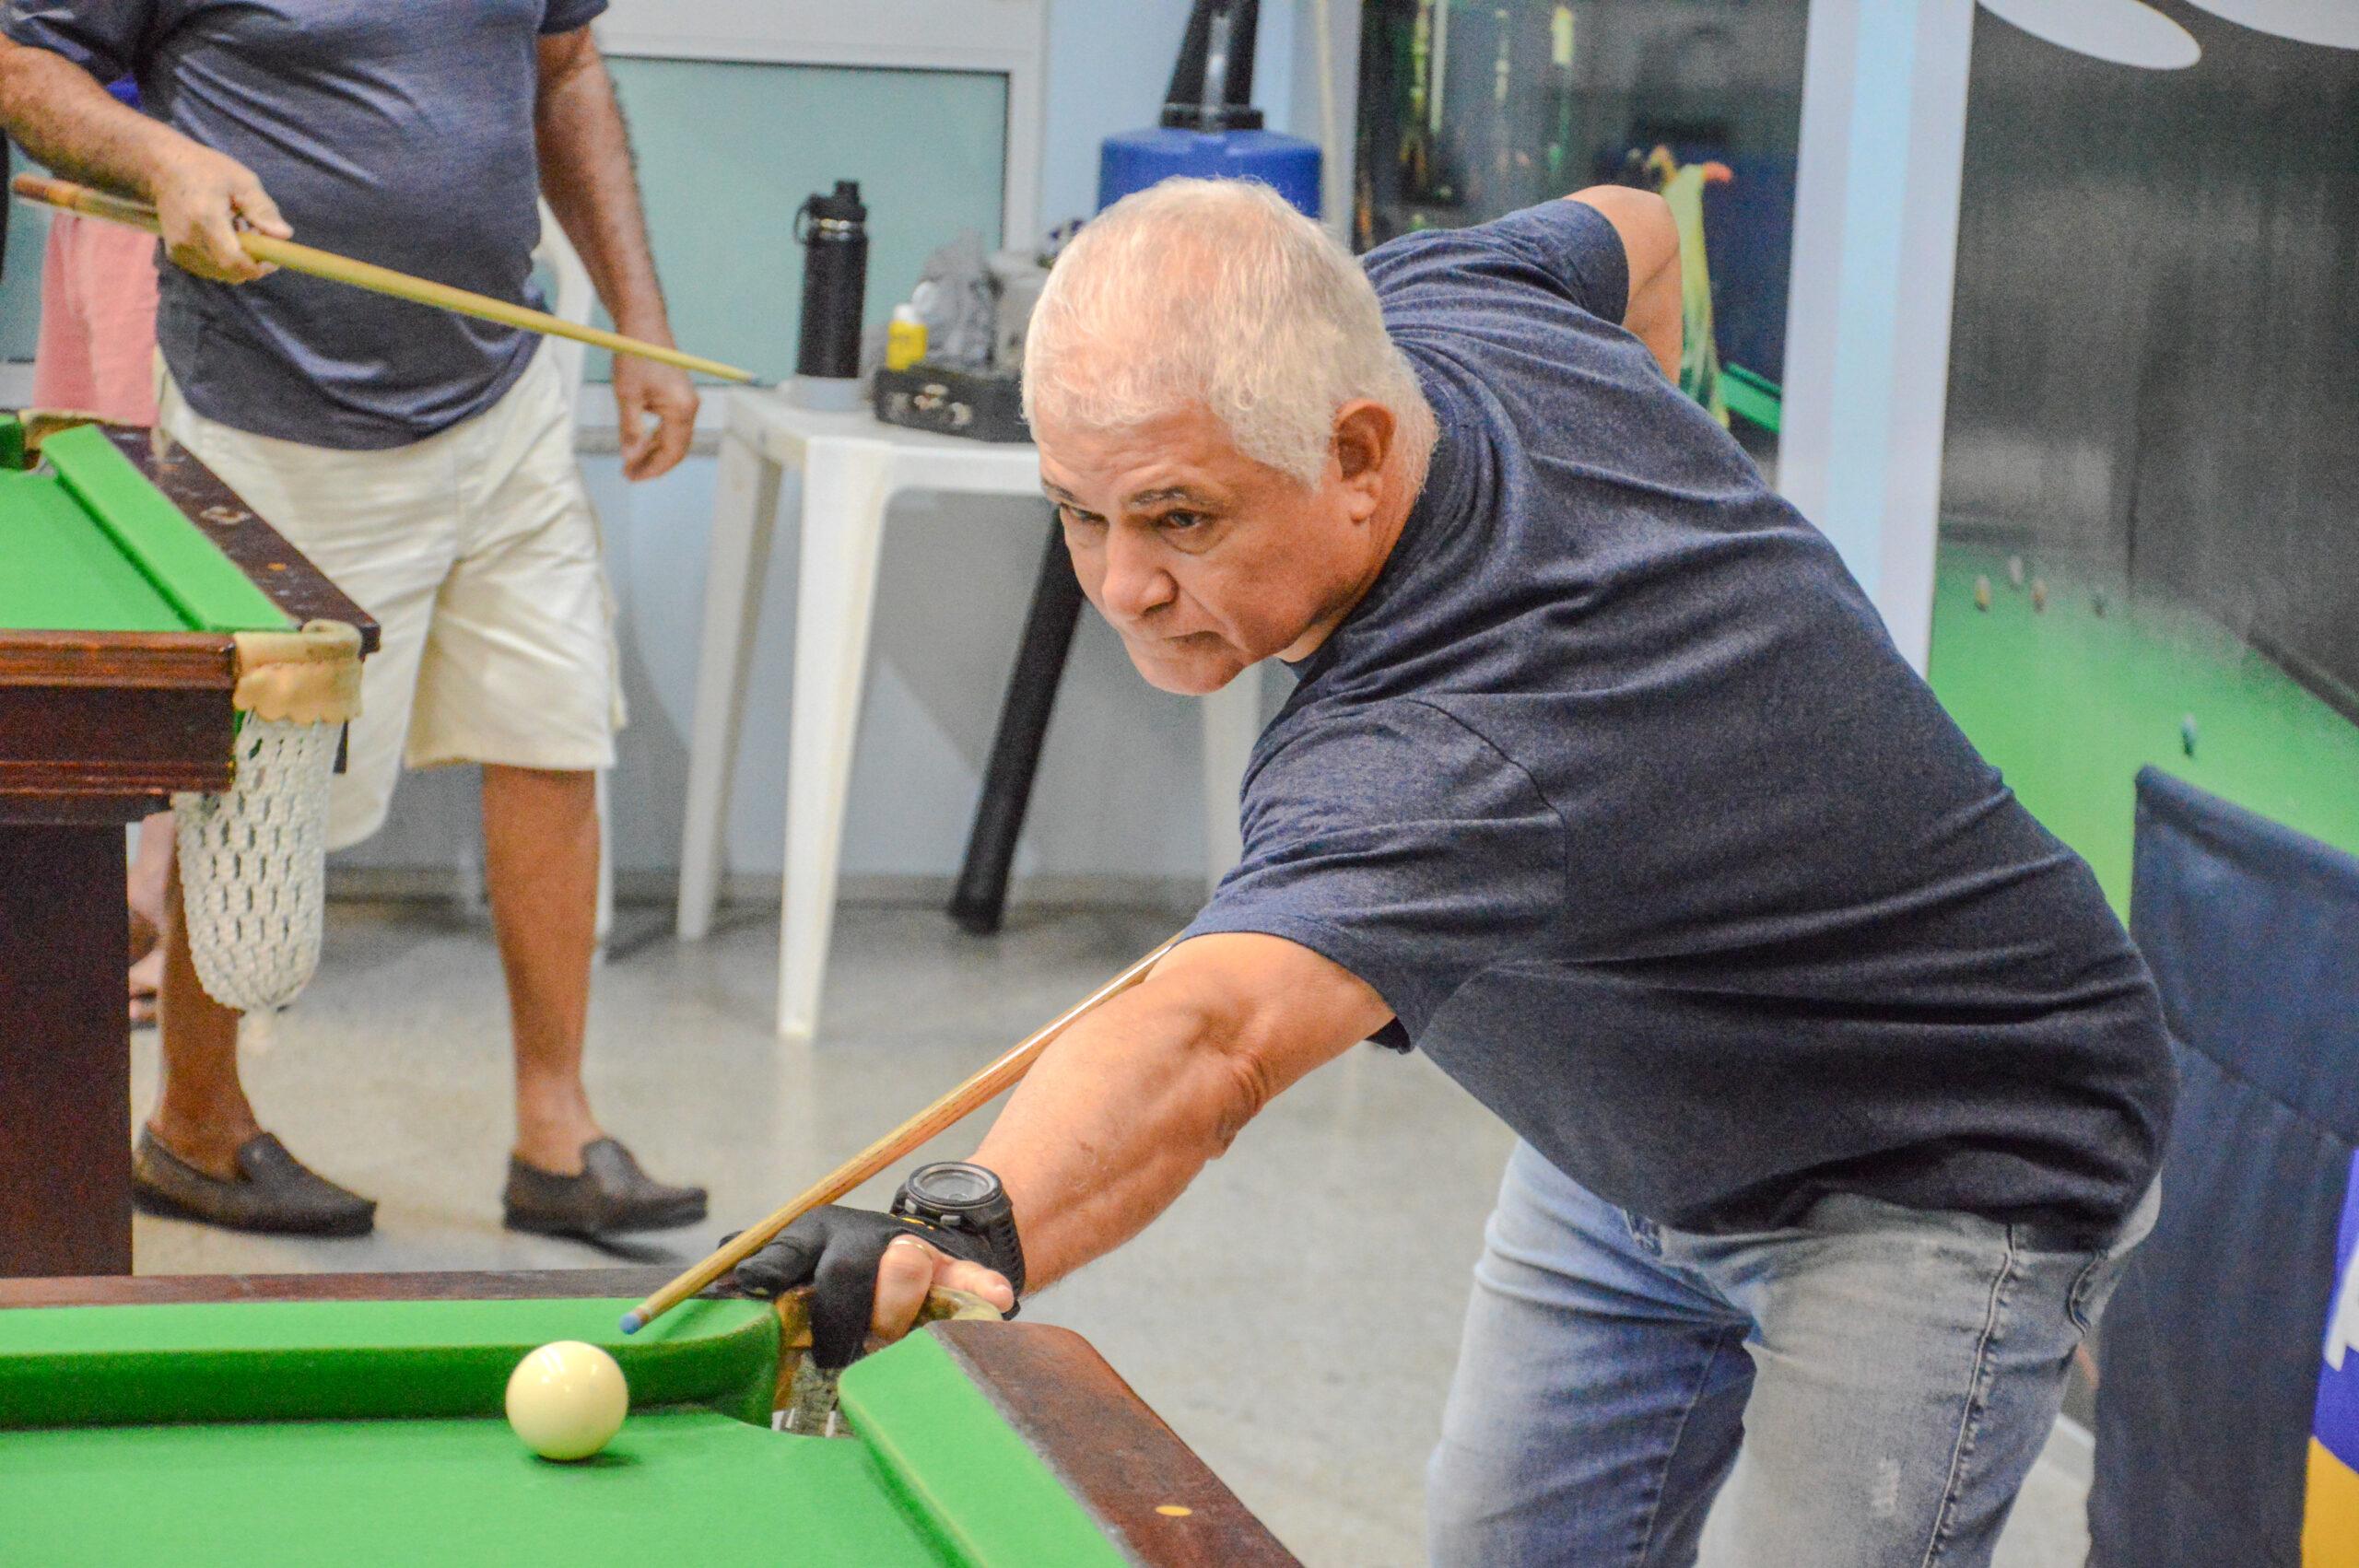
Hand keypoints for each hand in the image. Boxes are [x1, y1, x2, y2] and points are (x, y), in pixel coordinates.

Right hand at [146, 143, 288, 283]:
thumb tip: (284, 235)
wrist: (162, 169)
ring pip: (220, 274)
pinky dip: (223, 262)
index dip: (258, 266)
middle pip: (230, 272)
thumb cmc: (206, 171)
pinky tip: (225, 240)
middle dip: (252, 264)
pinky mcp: (175, 254)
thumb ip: (263, 209)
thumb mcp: (242, 182)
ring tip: (242, 235)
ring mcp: (179, 249)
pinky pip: (208, 270)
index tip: (273, 256)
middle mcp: (188, 240)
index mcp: (205, 220)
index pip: (234, 261)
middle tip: (260, 241)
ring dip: (238, 263)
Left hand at [611, 355, 696, 480]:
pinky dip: (656, 439)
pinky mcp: (679, 398)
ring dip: (654, 453)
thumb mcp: (627, 395)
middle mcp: (690, 408)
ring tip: (631, 462)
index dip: (652, 469)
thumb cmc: (635, 356)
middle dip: (653, 464)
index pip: (672, 452)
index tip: (631, 477)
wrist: (643, 326)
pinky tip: (640, 444)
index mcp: (681, 410)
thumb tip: (630, 458)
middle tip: (628, 474)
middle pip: (676, 449)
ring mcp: (686, 403)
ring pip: (674, 440)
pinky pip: (671, 427)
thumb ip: (631, 429)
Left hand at [729, 1205, 1016, 1368]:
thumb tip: (730, 1282)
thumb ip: (774, 1271)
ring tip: (889, 1336)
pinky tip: (995, 1298)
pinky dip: (981, 1288)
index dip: (770, 1268)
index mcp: (822, 1235)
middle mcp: (867, 1238)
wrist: (929, 1239)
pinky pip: (971, 1277)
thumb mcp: (804, 1259)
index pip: (788, 1249)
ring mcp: (916, 1252)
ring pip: (905, 1266)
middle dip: (840, 1320)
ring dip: (896, 1303)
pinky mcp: (958, 1270)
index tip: (751, 1285)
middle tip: (835, 1360)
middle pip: (848, 1269)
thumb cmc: (848, 1266)